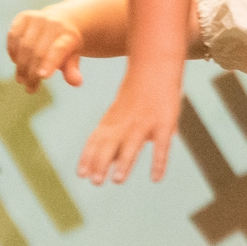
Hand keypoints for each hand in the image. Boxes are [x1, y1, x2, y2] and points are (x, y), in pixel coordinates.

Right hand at [7, 7, 87, 90]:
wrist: (61, 20)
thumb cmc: (67, 45)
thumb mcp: (73, 57)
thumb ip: (72, 69)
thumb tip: (76, 82)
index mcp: (69, 35)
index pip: (59, 49)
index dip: (50, 62)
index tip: (42, 77)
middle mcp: (53, 23)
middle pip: (38, 51)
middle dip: (32, 73)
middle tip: (30, 89)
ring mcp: (38, 18)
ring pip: (24, 45)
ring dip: (20, 66)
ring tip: (22, 80)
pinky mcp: (23, 16)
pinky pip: (13, 36)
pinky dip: (12, 51)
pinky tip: (16, 62)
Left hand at [75, 68, 181, 185]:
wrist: (156, 63)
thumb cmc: (139, 91)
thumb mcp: (122, 111)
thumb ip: (117, 136)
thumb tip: (111, 162)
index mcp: (112, 119)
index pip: (97, 139)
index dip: (89, 157)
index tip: (81, 174)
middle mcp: (126, 122)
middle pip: (111, 144)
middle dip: (102, 163)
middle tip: (95, 182)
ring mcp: (145, 122)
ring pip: (133, 144)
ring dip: (125, 163)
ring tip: (117, 180)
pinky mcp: (165, 122)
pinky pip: (162, 146)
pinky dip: (158, 162)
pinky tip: (155, 179)